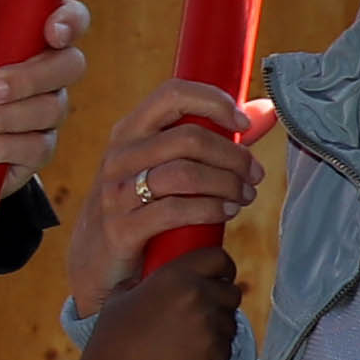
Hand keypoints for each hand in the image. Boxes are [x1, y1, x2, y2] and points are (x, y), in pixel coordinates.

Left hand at [0, 0, 93, 178]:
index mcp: (29, 44)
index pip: (69, 22)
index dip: (70, 21)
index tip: (52, 31)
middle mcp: (47, 78)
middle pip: (69, 67)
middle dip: (30, 77)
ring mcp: (45, 116)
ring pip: (51, 110)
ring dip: (4, 117)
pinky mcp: (34, 153)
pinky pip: (36, 149)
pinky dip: (2, 147)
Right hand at [66, 80, 272, 319]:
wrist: (96, 265)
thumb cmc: (139, 208)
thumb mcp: (162, 167)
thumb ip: (212, 138)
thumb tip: (263, 111)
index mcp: (129, 133)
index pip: (172, 94)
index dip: (214, 101)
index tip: (242, 123)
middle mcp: (119, 157)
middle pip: (189, 137)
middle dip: (233, 156)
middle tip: (254, 174)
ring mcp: (116, 193)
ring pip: (186, 174)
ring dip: (227, 184)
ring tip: (244, 196)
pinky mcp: (121, 228)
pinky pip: (176, 211)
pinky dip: (211, 209)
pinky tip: (227, 212)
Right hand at [81, 243, 244, 359]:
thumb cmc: (114, 335)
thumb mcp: (119, 297)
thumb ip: (138, 284)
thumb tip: (142, 283)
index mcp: (176, 274)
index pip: (218, 257)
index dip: (223, 266)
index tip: (222, 275)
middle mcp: (197, 293)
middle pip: (232, 291)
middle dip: (223, 301)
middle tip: (206, 311)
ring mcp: (209, 321)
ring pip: (231, 321)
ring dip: (220, 328)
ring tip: (195, 337)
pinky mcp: (214, 348)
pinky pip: (227, 347)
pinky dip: (215, 353)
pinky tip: (195, 355)